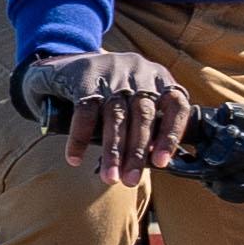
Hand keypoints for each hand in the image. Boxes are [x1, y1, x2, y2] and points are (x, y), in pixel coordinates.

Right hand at [25, 48, 193, 187]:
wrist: (68, 64)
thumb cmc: (111, 92)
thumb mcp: (136, 98)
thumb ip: (149, 123)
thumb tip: (154, 162)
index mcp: (159, 78)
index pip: (175, 105)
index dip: (170, 135)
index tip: (161, 163)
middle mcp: (139, 73)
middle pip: (143, 115)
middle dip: (137, 152)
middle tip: (131, 181)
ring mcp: (112, 74)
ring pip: (116, 116)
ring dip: (113, 151)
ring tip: (110, 177)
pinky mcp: (85, 78)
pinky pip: (85, 112)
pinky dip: (80, 138)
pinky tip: (75, 158)